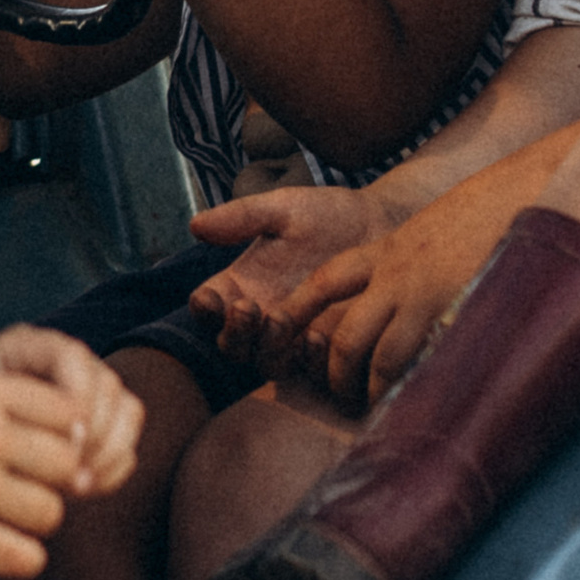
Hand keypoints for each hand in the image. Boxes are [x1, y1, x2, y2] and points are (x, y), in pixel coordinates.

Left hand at [0, 323, 143, 495]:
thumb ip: (2, 418)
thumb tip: (69, 446)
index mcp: (29, 346)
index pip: (72, 357)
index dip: (76, 400)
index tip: (64, 443)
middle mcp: (68, 359)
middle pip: (106, 384)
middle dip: (95, 435)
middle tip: (72, 473)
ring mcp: (91, 388)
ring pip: (127, 409)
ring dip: (108, 452)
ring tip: (78, 485)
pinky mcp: (104, 419)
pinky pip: (129, 437)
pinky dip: (114, 465)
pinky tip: (87, 487)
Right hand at [0, 337, 141, 578]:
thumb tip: (67, 429)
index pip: (68, 414)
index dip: (60, 438)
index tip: (33, 453)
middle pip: (66, 466)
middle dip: (49, 482)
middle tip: (16, 491)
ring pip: (50, 514)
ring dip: (29, 522)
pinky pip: (24, 558)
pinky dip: (14, 558)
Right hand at [184, 183, 392, 370]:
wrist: (383, 225)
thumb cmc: (329, 215)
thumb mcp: (285, 208)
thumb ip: (243, 217)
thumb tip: (195, 225)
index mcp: (241, 285)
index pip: (209, 307)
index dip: (204, 308)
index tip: (207, 298)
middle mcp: (261, 318)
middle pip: (231, 344)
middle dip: (233, 331)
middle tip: (246, 308)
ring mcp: (294, 338)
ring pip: (265, 362)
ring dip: (265, 347)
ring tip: (278, 319)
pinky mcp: (328, 352)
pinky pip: (309, 371)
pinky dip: (307, 359)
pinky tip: (314, 336)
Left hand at [305, 122, 579, 405]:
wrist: (525, 190)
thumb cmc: (484, 216)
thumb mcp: (430, 231)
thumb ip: (407, 260)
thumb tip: (400, 295)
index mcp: (387, 250)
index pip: (326, 281)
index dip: (300, 311)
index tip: (282, 336)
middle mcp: (396, 273)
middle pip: (345, 334)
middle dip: (335, 371)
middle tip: (340, 392)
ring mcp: (423, 294)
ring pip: (374, 355)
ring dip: (367, 388)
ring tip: (372, 407)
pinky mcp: (452, 310)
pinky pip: (416, 359)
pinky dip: (405, 384)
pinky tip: (409, 399)